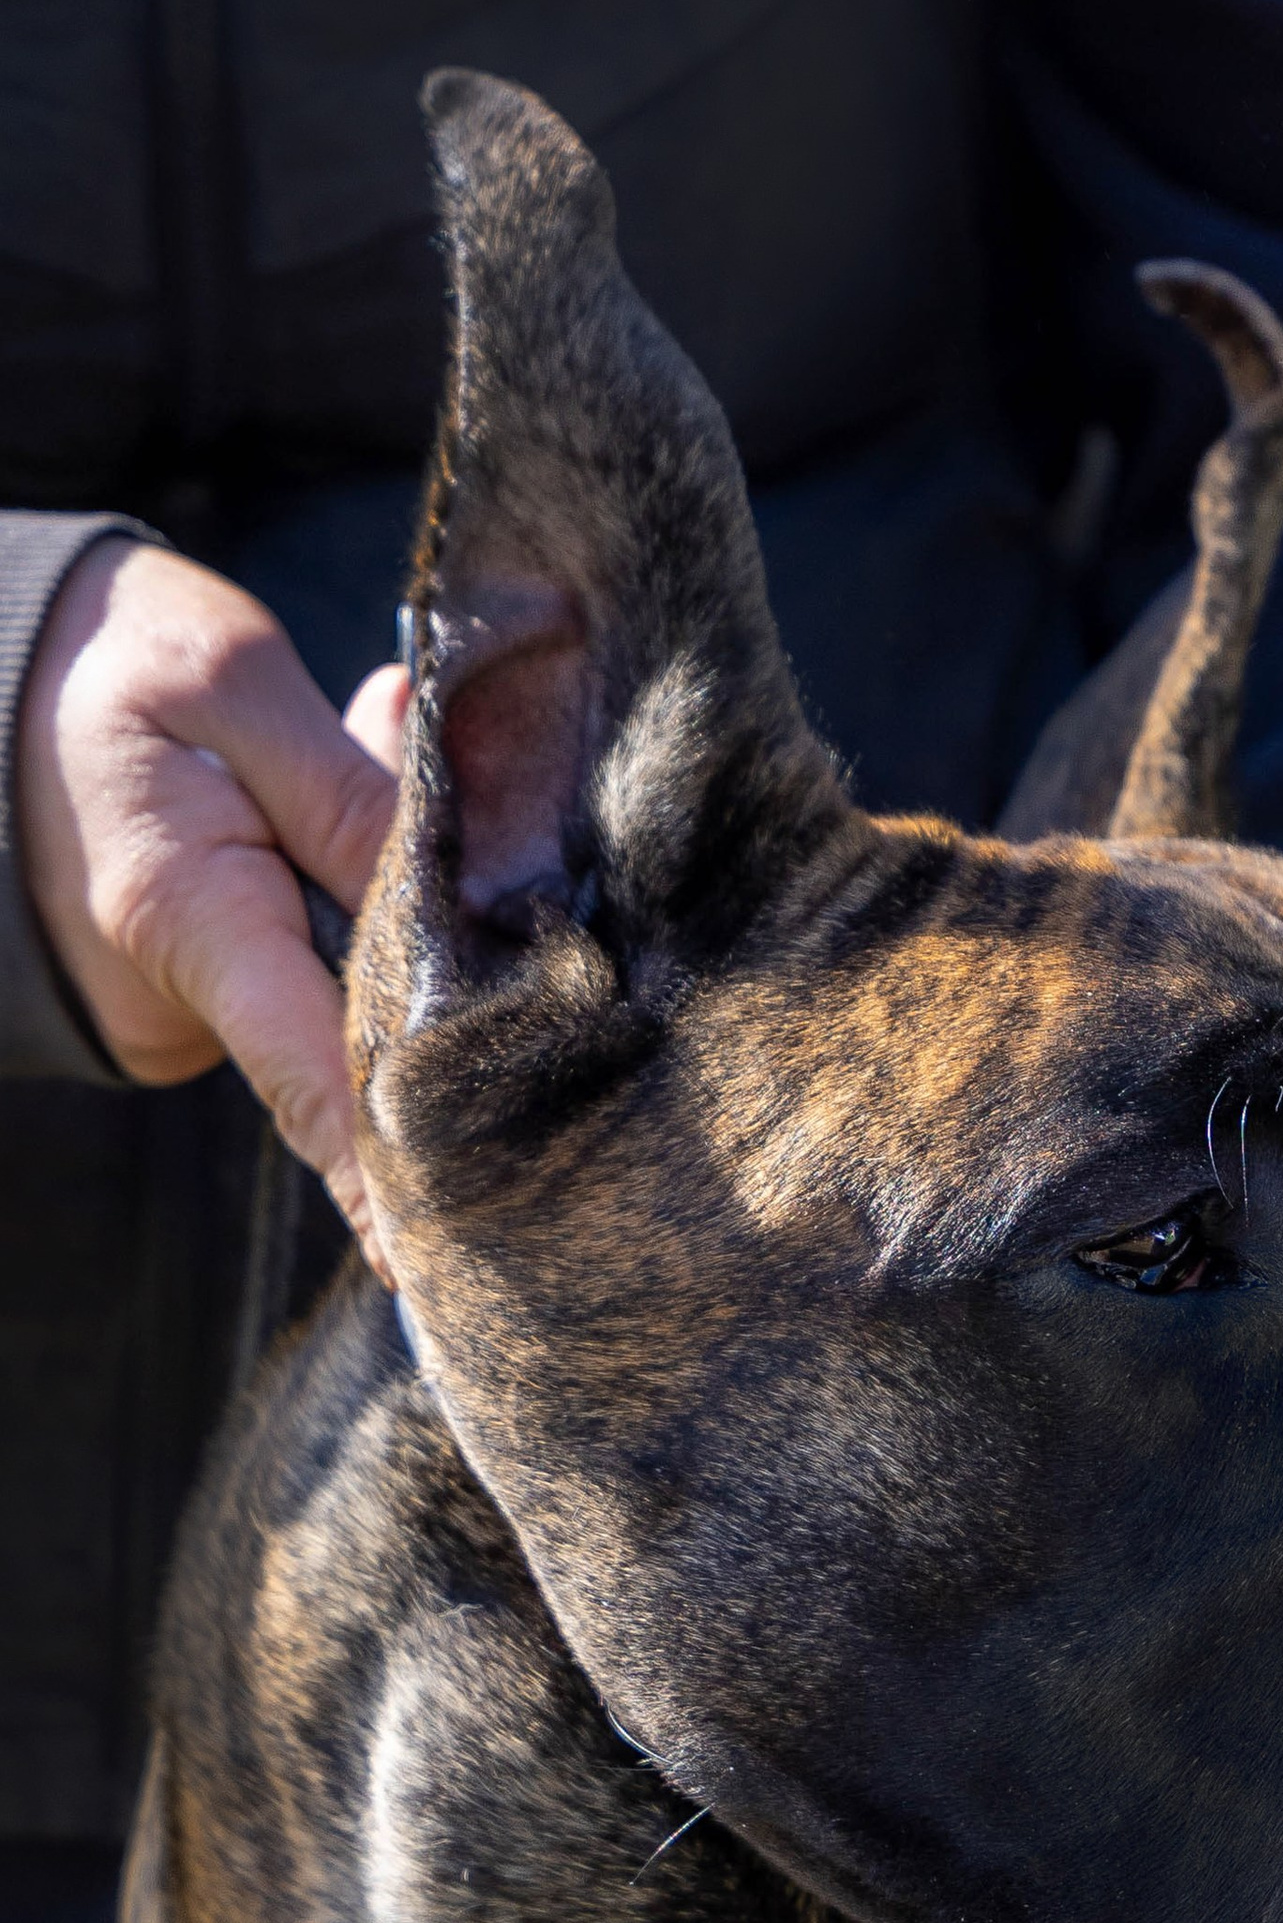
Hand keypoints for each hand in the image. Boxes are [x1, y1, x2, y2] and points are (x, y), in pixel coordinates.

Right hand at [16, 540, 404, 1263]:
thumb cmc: (108, 662)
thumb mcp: (229, 683)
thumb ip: (351, 786)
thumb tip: (469, 880)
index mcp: (186, 914)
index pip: (309, 1076)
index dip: (376, 1172)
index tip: (429, 1260)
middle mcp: (183, 992)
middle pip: (355, 1047)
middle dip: (447, 999)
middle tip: (534, 930)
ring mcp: (188, 1001)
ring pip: (344, 1002)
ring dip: (406, 930)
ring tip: (409, 793)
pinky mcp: (204, 985)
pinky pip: (313, 974)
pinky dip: (362, 918)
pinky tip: (381, 820)